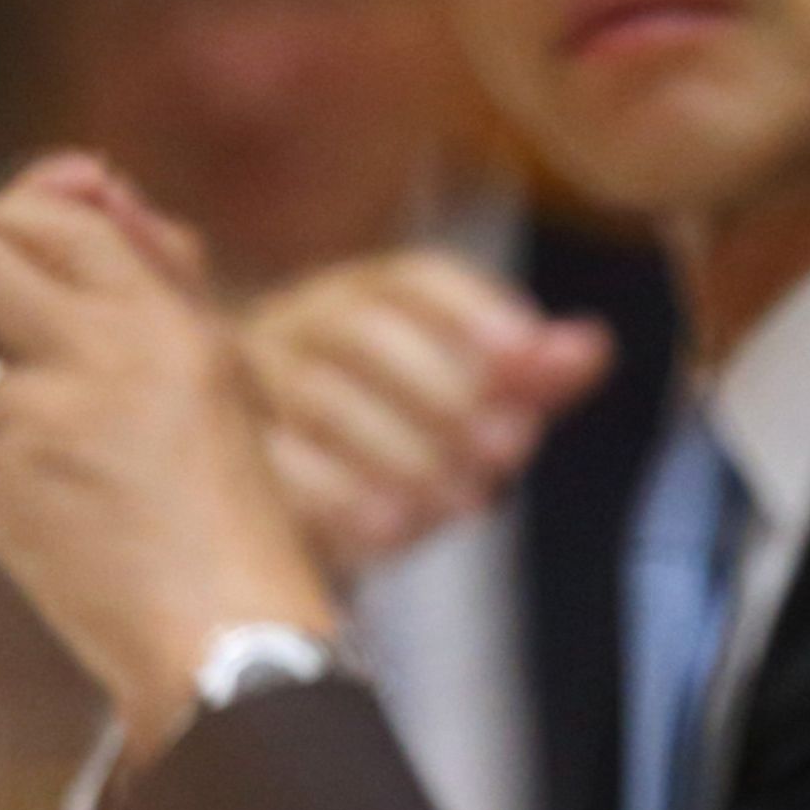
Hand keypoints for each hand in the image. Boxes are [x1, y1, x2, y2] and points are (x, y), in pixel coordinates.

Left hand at [0, 153, 337, 759]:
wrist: (235, 644)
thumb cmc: (234, 521)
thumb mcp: (219, 381)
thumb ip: (159, 273)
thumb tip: (83, 171)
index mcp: (173, 325)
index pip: (58, 221)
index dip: (10, 221)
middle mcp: (114, 356)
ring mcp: (51, 422)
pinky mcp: (1, 492)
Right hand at [239, 248, 610, 578]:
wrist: (282, 520)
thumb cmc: (391, 447)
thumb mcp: (467, 412)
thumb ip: (527, 379)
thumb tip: (592, 346)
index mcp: (359, 302)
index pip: (413, 280)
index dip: (475, 311)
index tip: (528, 357)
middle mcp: (294, 330)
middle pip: (363, 331)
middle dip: (446, 387)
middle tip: (511, 447)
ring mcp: (243, 392)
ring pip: (318, 400)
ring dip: (405, 450)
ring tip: (467, 499)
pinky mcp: (217, 462)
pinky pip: (271, 468)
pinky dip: (342, 499)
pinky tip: (395, 529)